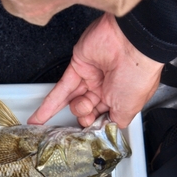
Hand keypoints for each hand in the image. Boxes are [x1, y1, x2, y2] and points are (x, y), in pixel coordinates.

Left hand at [28, 13, 163, 127]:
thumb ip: (116, 122)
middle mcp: (105, 87)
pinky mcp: (76, 67)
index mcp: (120, 97)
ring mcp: (90, 77)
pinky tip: (38, 118)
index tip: (89, 132)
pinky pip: (60, 89)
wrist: (132, 44)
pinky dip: (48, 105)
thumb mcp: (130, 108)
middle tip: (82, 120)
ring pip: (70, 100)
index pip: (101, 117)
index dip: (93, 125)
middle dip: (81, 118)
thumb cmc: (139, 74)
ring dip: (57, 115)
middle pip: (85, 110)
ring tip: (51, 126)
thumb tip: (108, 131)